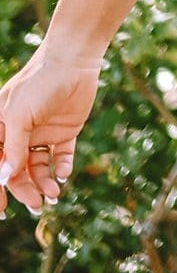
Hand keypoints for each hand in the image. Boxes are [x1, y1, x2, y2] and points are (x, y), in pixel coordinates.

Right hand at [0, 44, 102, 214]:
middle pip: (18, 171)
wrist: (73, 61)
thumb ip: (12, 148)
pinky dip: (62, 167)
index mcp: (1, 128)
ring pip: (39, 168)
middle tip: (37, 206)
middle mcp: (20, 134)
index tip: (1, 211)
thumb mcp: (19, 116)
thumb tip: (3, 179)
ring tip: (53, 194)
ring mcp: (42, 133)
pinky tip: (63, 173)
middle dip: (25, 190)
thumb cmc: (38, 84)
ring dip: (44, 183)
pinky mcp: (65, 131)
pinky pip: (61, 156)